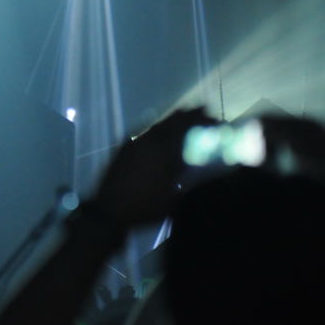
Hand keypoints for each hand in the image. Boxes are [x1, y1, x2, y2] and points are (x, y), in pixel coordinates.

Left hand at [93, 107, 214, 229]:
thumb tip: (211, 166)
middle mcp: (149, 141)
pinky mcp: (123, 148)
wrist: (109, 211)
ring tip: (186, 120)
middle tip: (204, 113)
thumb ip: (192, 177)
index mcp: (164, 150)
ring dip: (173, 121)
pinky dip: (157, 129)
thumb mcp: (175, 197)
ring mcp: (134, 143)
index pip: (187, 125)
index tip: (215, 121)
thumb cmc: (145, 207)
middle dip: (190, 115)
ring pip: (157, 124)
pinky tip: (161, 134)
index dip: (202, 120)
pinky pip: (144, 132)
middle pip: (172, 120)